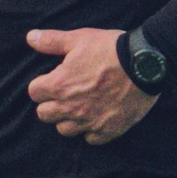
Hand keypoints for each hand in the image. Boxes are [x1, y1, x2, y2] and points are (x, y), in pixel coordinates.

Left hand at [25, 27, 156, 145]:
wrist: (145, 64)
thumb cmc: (111, 49)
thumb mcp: (79, 38)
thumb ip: (52, 41)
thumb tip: (31, 38)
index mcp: (60, 85)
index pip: (34, 93)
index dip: (42, 85)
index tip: (53, 79)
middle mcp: (71, 107)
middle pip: (44, 115)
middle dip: (50, 104)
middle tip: (65, 93)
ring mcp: (89, 121)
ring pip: (64, 130)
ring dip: (68, 119)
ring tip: (80, 107)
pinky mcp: (108, 130)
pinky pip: (91, 139)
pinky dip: (91, 130)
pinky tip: (97, 117)